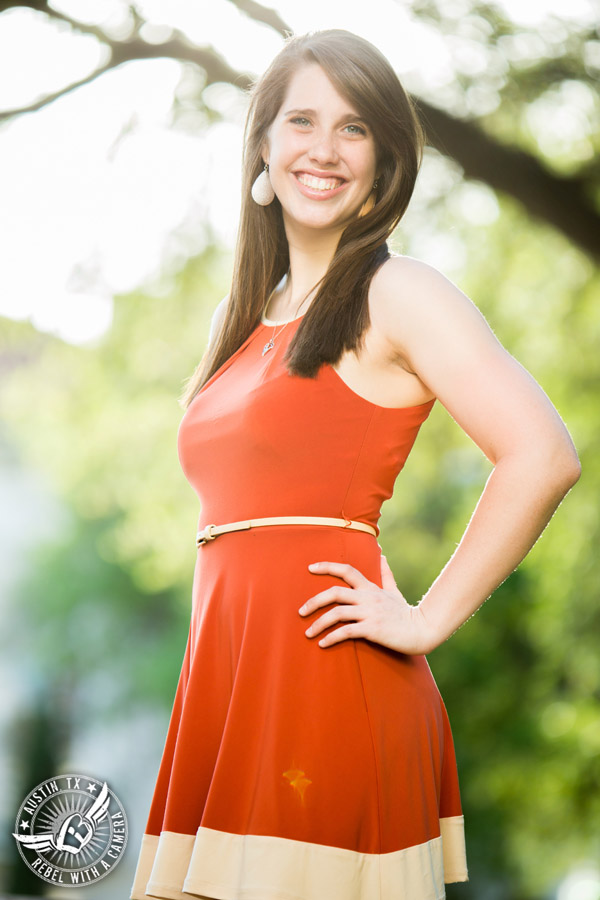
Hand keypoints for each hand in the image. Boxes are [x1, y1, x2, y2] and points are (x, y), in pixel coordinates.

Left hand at [298, 554, 437, 655]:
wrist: (422, 630)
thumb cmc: (406, 613)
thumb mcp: (394, 590)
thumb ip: (385, 574)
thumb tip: (381, 555)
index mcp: (370, 588)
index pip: (346, 570)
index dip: (327, 566)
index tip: (310, 568)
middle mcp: (368, 598)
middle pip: (334, 593)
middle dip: (314, 601)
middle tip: (301, 612)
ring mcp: (369, 613)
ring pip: (337, 613)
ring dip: (319, 623)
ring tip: (308, 633)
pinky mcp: (372, 629)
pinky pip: (346, 632)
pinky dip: (332, 638)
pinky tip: (323, 644)